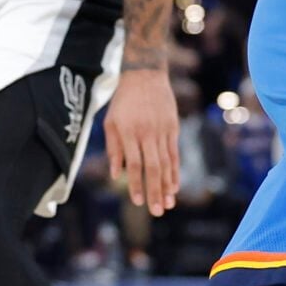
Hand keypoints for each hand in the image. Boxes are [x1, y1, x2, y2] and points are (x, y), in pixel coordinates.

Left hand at [103, 67, 179, 212]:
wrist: (146, 75)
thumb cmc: (123, 101)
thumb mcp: (110, 122)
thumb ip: (114, 148)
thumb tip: (116, 174)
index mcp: (129, 132)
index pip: (134, 164)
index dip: (136, 184)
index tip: (137, 201)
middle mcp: (147, 133)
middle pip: (153, 167)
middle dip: (155, 191)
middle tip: (157, 211)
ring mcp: (162, 130)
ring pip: (166, 163)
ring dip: (167, 185)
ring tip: (168, 204)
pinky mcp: (172, 128)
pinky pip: (174, 154)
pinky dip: (175, 171)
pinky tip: (175, 185)